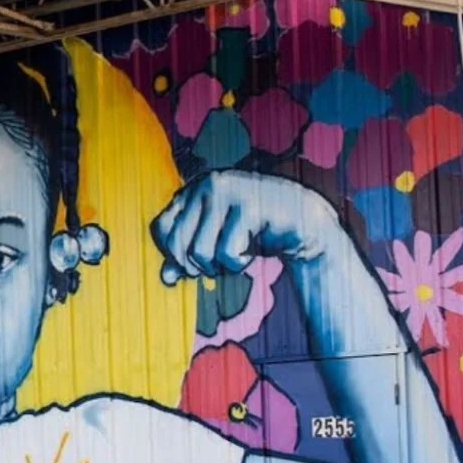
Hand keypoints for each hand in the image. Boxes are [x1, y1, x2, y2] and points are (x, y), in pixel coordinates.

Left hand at [151, 170, 339, 284]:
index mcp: (192, 190)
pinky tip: (251, 251)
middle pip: (177, 244)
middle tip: (216, 267)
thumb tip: (165, 278)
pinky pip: (226, 254)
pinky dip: (238, 264)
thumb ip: (187, 257)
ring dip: (218, 267)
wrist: (301, 222)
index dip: (173, 254)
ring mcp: (227, 192)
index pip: (161, 228)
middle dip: (195, 266)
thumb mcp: (214, 243)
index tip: (193, 264)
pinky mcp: (248, 206)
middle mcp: (205, 184)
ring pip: (200, 252)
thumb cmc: (252, 231)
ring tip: (235, 257)